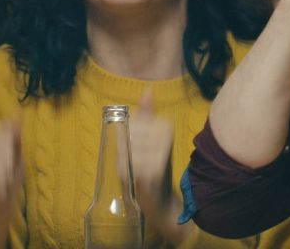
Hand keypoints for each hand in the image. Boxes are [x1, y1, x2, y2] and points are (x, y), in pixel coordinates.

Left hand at [130, 90, 173, 211]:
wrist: (160, 198)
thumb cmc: (153, 165)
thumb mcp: (151, 137)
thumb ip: (147, 114)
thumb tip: (147, 90)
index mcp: (166, 126)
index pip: (132, 123)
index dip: (129, 136)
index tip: (138, 147)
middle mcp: (164, 138)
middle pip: (127, 135)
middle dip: (125, 149)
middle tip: (136, 160)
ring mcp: (159, 154)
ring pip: (125, 149)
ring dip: (124, 160)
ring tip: (135, 168)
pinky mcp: (153, 171)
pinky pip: (127, 163)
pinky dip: (126, 170)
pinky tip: (134, 174)